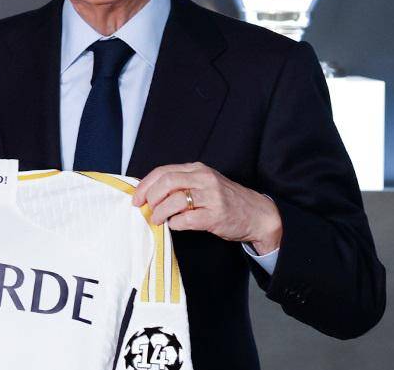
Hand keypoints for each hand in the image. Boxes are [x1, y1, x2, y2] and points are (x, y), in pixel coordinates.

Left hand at [132, 162, 282, 254]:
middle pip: (166, 182)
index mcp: (197, 169)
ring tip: (157, 219)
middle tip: (143, 208)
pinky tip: (174, 225)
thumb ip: (181, 183)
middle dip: (150, 196)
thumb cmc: (225, 200)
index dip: (146, 185)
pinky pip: (187, 220)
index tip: (136, 197)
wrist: (257, 213)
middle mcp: (204, 179)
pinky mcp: (216, 215)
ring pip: (175, 200)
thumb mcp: (204, 183)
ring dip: (160, 212)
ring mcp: (211, 197)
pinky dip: (175, 223)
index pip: (163, 171)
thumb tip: (149, 193)